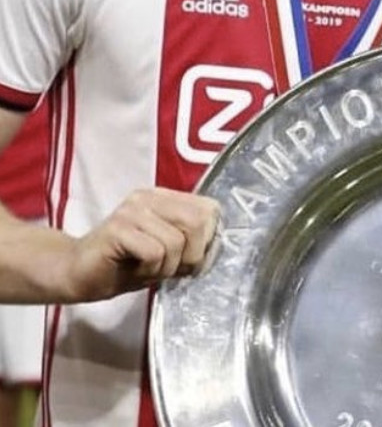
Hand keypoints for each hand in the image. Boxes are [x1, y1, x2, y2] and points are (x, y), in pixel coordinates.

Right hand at [61, 188, 219, 301]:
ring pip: (176, 241)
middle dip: (192, 255)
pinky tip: (134, 270)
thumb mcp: (168, 254)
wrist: (75, 274)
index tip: (191, 259)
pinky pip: (154, 253)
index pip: (210, 208)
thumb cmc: (125, 265)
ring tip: (147, 269)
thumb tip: (216, 247)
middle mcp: (150, 197)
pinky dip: (151, 270)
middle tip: (172, 270)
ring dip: (167, 268)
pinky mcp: (118, 229)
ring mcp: (133, 210)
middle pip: (198, 221)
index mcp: (165, 198)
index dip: (209, 239)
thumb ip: (190, 243)